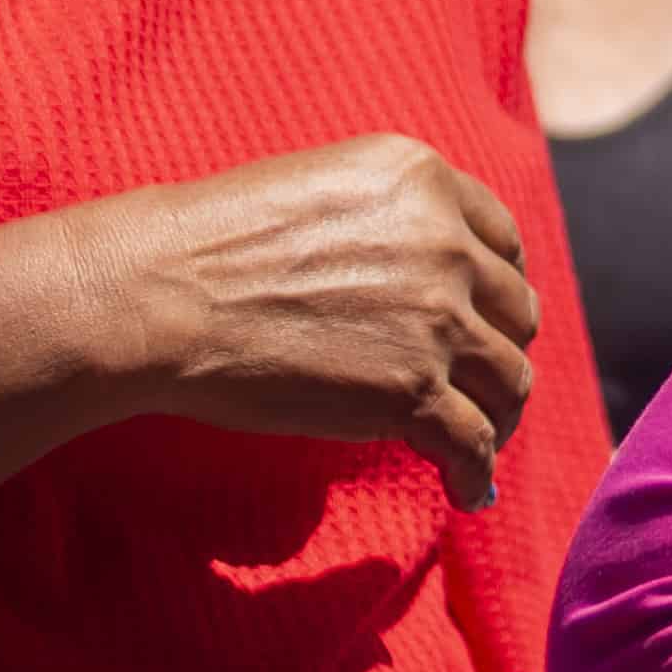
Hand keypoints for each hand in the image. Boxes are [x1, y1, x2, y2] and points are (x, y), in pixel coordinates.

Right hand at [86, 136, 539, 509]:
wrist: (157, 295)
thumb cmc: (209, 245)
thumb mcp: (325, 187)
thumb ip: (391, 217)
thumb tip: (424, 270)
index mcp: (426, 182)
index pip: (502, 243)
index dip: (498, 287)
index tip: (487, 317)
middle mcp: (446, 244)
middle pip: (514, 310)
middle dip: (501, 347)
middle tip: (484, 381)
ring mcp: (436, 319)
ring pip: (508, 377)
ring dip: (501, 412)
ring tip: (485, 440)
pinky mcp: (411, 390)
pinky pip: (471, 439)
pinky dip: (475, 470)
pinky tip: (467, 490)